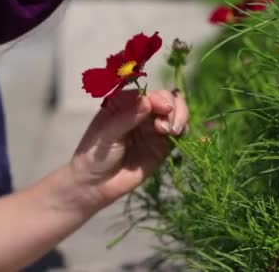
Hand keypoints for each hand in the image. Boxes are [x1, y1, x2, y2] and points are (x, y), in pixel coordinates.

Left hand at [69, 89, 188, 209]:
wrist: (96, 184)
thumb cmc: (94, 155)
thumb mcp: (106, 134)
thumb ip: (126, 118)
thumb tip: (147, 101)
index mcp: (123, 103)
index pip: (147, 93)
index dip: (158, 98)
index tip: (163, 109)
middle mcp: (140, 111)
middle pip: (166, 99)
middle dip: (173, 107)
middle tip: (167, 126)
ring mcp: (152, 128)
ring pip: (175, 112)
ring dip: (180, 117)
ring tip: (171, 131)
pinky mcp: (162, 145)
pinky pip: (179, 132)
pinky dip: (183, 129)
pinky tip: (176, 135)